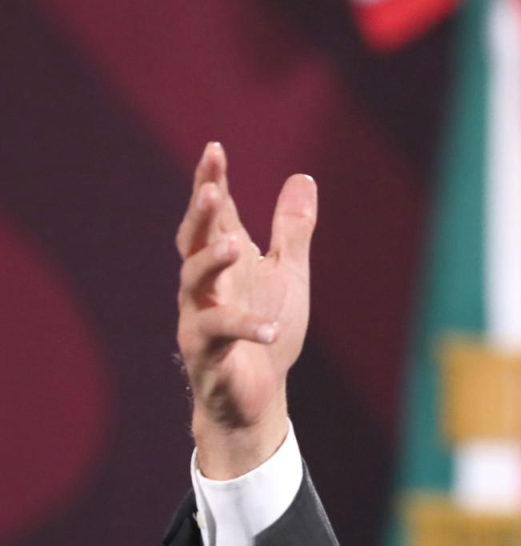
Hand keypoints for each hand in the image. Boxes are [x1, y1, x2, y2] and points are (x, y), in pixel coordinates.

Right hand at [176, 142, 315, 478]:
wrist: (257, 397)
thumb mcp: (288, 274)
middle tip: (213, 189)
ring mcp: (199, 317)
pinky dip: (245, 328)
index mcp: (224, 262)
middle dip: (201, 214)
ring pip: (194, 282)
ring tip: (234, 244)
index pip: (213, 215)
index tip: (215, 149)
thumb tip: (302, 177)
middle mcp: (204, 285)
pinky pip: (220, 335)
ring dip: (212, 261)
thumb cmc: (267, 331)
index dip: (211, 181)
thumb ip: (292, 230)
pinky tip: (269, 328)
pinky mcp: (206, 354)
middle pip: (193, 241)